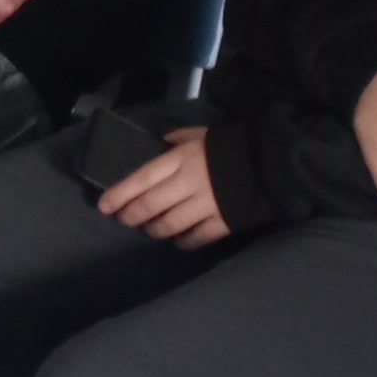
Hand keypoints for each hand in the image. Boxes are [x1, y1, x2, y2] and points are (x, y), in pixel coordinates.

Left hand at [97, 128, 229, 247]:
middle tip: (125, 220)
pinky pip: (196, 237)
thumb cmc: (231, 145)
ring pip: (169, 225)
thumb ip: (176, 141)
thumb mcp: (200, 134)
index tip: (104, 207)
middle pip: (150, 205)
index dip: (119, 195)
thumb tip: (158, 144)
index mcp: (179, 160)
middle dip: (132, 216)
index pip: (140, 179)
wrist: (272, 161)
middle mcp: (187, 184)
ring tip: (150, 230)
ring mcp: (205, 205)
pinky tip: (178, 241)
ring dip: (155, 230)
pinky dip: (184, 241)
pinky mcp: (223, 222)